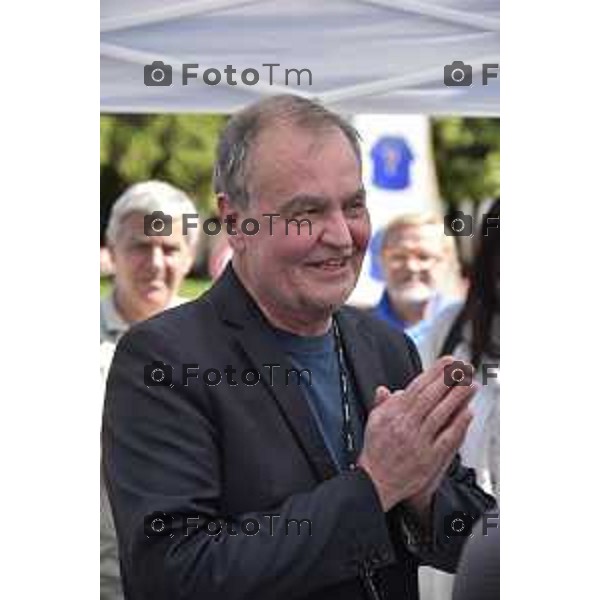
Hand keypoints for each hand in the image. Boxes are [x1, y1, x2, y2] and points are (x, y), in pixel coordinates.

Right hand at [358, 357, 475, 511]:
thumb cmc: (376, 452)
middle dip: (449, 379)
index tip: (448, 362)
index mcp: (393, 414)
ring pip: (441, 414)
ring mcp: (418, 442)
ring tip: (470, 384)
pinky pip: (447, 438)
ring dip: (458, 398)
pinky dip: (458, 424)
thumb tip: (386, 389)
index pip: (417, 387)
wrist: (375, 483)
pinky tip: (468, 413)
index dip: (435, 372)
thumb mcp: (373, 423)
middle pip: (431, 397)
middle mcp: (405, 425)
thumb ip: (382, 405)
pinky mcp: (429, 459)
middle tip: (464, 367)